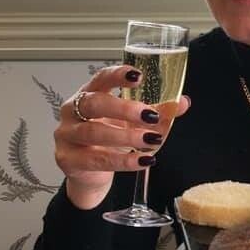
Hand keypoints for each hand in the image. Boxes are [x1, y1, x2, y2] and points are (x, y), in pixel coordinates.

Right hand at [54, 66, 189, 209]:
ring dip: (126, 137)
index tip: (138, 76)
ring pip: (93, 132)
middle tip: (151, 115)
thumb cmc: (109, 140)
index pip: (101, 78)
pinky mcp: (68, 159)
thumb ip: (158, 112)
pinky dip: (123, 161)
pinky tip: (142, 161)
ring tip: (151, 139)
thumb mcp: (134, 124)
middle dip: (124, 109)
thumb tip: (182, 102)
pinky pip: (96, 159)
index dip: (118, 75)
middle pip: (95, 103)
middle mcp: (74, 110)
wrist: (89, 174)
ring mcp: (67, 135)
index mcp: (90, 93)